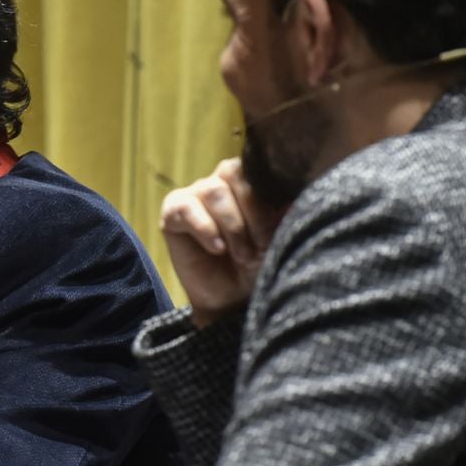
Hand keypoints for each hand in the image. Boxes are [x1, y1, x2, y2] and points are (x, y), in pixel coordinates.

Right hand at [159, 158, 281, 327]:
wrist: (231, 298)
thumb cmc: (257, 264)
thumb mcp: (278, 237)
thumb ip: (284, 211)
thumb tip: (293, 194)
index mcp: (247, 180)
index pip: (255, 167)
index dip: (267, 197)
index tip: (277, 231)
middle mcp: (220, 182)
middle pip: (232, 172)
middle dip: (252, 211)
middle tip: (261, 244)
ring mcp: (194, 196)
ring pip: (213, 190)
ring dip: (233, 226)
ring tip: (242, 254)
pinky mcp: (172, 214)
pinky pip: (186, 208)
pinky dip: (205, 229)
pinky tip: (217, 249)